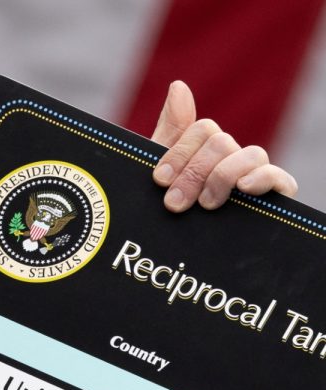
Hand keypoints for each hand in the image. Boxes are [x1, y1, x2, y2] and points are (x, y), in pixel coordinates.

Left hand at [151, 81, 297, 212]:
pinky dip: (262, 179)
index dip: (179, 153)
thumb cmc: (168, 209)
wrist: (179, 257)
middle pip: (221, 142)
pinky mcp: (272, 198)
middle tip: (174, 203)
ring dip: (222, 176)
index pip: (202, 130)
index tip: (158, 180)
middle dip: (193, 172)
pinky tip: (244, 189)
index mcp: (203, 151)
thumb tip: (179, 84)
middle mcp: (229, 159)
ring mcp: (251, 177)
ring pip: (249, 153)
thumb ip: (169, 133)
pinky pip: (279, 178)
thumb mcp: (161, 174)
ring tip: (206, 204)